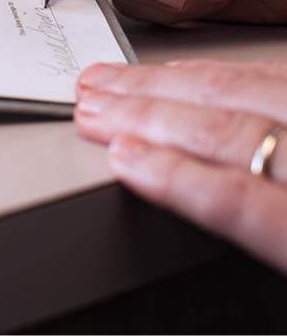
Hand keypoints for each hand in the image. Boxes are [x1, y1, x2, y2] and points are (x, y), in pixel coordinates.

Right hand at [75, 58, 286, 274]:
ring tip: (109, 84)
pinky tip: (176, 73)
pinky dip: (214, 72)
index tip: (119, 159)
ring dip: (163, 86)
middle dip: (148, 117)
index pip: (241, 202)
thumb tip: (158, 194)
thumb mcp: (280, 287)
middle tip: (91, 109)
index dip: (174, 178)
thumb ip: (249, 233)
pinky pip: (270, 72)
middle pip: (232, 134)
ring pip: (243, 91)